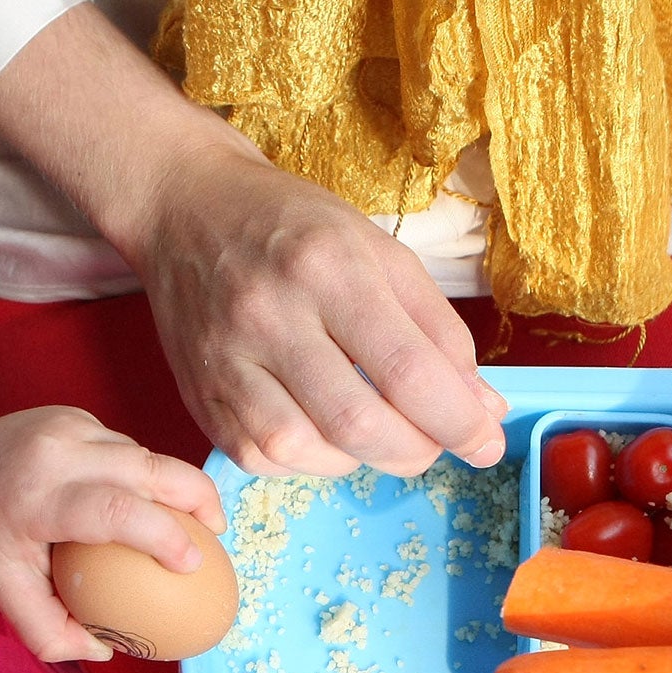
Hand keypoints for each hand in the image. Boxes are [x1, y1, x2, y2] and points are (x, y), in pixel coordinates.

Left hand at [0, 406, 226, 660]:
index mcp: (38, 499)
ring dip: (173, 487)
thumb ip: (48, 631)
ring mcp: (70, 426)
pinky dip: (144, 475)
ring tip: (194, 523)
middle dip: (199, 497)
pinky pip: (128, 447)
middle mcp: (58, 453)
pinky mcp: (78, 416)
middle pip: (151, 468)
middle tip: (218, 534)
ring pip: (145, 455)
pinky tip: (149, 502)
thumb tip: (104, 649)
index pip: (117, 510)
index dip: (165, 535)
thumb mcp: (2, 593)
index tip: (192, 564)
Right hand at [121, 137, 508, 478]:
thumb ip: (437, 331)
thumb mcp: (378, 252)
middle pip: (355, 421)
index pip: (405, 368)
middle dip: (414, 450)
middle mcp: (269, 315)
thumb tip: (482, 408)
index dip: (456, 420)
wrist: (186, 209)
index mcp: (327, 267)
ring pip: (302, 450)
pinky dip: (308, 462)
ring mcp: (225, 360)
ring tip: (380, 436)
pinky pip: (260, 458)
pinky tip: (326, 436)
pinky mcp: (199, 395)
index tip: (486, 443)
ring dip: (359, 460)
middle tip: (436, 445)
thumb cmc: (293, 228)